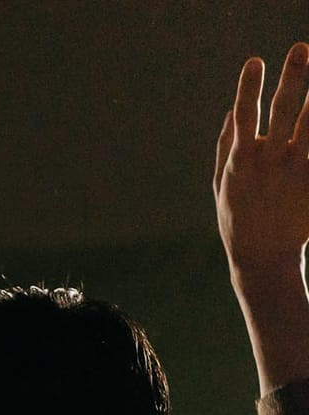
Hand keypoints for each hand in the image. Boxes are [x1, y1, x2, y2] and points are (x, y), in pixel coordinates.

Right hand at [217, 44, 308, 274]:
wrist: (263, 258)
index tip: (254, 60)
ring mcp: (295, 171)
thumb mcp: (221, 185)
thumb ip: (225, 147)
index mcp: (242, 160)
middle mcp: (270, 161)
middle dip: (294, 76)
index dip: (248, 86)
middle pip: (285, 109)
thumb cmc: (238, 219)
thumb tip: (232, 111)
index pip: (245, 114)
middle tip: (302, 48)